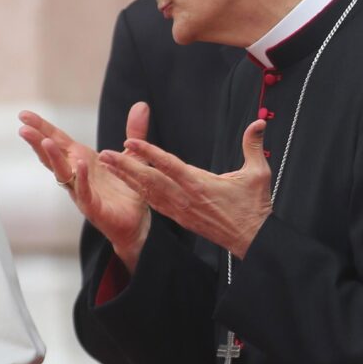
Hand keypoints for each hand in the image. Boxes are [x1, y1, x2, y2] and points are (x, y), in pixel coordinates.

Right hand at [18, 104, 152, 270]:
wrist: (136, 222)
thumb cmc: (127, 190)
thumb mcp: (132, 156)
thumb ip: (135, 131)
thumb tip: (142, 105)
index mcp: (81, 159)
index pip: (57, 140)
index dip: (41, 127)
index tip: (24, 114)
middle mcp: (76, 174)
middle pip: (52, 155)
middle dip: (37, 141)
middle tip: (23, 128)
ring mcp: (81, 191)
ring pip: (62, 173)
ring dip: (53, 158)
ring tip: (44, 142)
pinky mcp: (93, 207)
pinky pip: (84, 191)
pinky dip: (81, 177)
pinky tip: (78, 164)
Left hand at [99, 119, 271, 258]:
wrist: (252, 240)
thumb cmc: (254, 206)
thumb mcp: (258, 174)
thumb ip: (253, 146)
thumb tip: (259, 123)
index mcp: (200, 185)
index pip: (168, 165)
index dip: (148, 152)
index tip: (129, 142)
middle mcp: (184, 198)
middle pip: (149, 179)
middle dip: (124, 166)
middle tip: (103, 154)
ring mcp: (180, 210)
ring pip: (147, 192)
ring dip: (126, 178)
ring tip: (107, 164)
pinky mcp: (180, 217)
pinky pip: (154, 202)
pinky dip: (138, 191)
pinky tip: (127, 183)